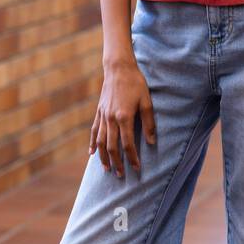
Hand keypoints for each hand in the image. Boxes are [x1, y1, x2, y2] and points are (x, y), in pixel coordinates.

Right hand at [89, 60, 155, 178]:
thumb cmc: (135, 83)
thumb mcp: (147, 101)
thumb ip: (149, 123)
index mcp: (124, 117)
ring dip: (103, 157)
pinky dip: (92, 143)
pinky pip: (94, 131)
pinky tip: (92, 153)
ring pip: (100, 141)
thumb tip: (152, 142)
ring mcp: (103, 116)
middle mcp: (111, 119)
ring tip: (106, 169)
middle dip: (117, 163)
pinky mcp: (99, 112)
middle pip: (112, 147)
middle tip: (121, 175)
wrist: (118, 68)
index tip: (137, 168)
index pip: (128, 144)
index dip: (132, 158)